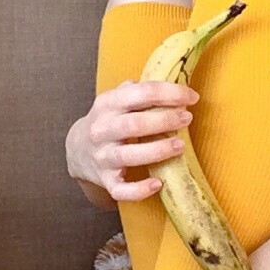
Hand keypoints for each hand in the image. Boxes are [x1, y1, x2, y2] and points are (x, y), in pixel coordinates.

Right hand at [66, 80, 197, 201]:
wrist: (76, 150)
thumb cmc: (108, 120)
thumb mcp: (115, 99)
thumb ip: (137, 89)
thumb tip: (170, 80)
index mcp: (107, 104)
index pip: (141, 93)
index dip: (169, 93)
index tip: (192, 97)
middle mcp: (102, 130)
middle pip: (134, 125)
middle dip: (164, 120)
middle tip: (187, 118)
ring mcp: (102, 157)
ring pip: (129, 156)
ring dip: (157, 151)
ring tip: (180, 145)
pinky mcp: (105, 180)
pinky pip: (121, 189)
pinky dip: (139, 189)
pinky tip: (158, 184)